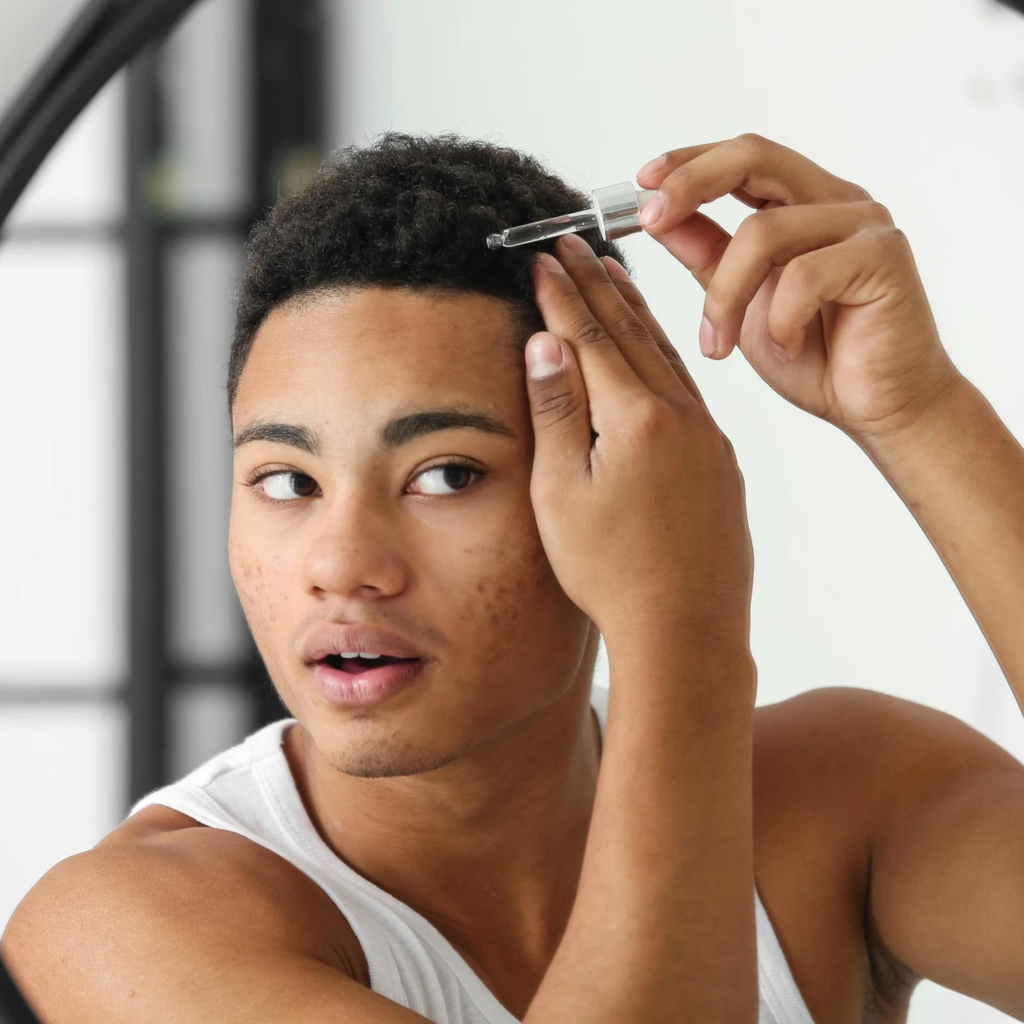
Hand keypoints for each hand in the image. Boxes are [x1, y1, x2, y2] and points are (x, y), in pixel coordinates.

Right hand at [523, 234, 753, 654]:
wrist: (689, 629)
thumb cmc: (613, 573)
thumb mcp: (562, 494)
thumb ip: (556, 412)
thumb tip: (545, 343)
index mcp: (636, 418)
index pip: (591, 336)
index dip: (561, 294)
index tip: (541, 257)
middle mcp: (680, 415)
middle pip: (632, 332)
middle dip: (598, 283)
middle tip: (573, 242)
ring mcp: (708, 436)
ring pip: (666, 354)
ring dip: (636, 311)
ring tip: (615, 271)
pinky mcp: (721, 460)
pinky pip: (688, 387)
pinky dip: (665, 354)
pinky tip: (656, 348)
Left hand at [635, 133, 964, 443]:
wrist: (876, 408)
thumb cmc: (814, 357)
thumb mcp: (739, 303)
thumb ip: (705, 257)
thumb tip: (659, 218)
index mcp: (800, 203)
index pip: (740, 157)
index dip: (688, 162)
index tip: (643, 182)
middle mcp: (833, 200)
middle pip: (754, 156)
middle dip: (692, 183)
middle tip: (651, 219)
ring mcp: (863, 223)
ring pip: (764, 231)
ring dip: (726, 295)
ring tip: (720, 344)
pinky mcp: (884, 256)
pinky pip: (805, 275)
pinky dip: (782, 319)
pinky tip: (789, 349)